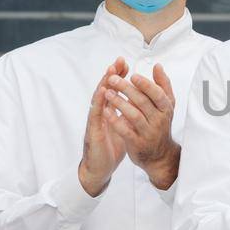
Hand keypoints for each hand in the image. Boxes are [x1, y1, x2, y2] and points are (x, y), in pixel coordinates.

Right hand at [78, 58, 128, 196]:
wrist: (100, 169)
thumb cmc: (111, 148)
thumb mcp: (123, 128)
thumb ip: (127, 114)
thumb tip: (136, 102)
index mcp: (109, 112)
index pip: (114, 90)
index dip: (119, 77)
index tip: (126, 64)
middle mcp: (101, 114)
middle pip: (105, 90)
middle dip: (111, 75)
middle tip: (118, 61)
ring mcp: (95, 122)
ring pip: (98, 100)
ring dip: (103, 84)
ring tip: (110, 71)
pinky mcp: (93, 132)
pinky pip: (95, 116)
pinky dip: (98, 103)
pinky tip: (102, 92)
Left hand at [104, 63, 179, 187]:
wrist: (160, 155)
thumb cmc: (161, 124)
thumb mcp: (167, 105)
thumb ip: (163, 85)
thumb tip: (157, 66)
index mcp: (166, 108)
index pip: (157, 94)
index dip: (145, 85)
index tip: (132, 76)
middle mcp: (159, 120)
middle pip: (143, 102)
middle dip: (126, 89)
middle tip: (112, 79)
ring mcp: (148, 132)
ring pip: (134, 115)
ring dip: (119, 103)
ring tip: (107, 93)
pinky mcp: (137, 143)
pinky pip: (125, 131)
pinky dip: (115, 121)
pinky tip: (105, 111)